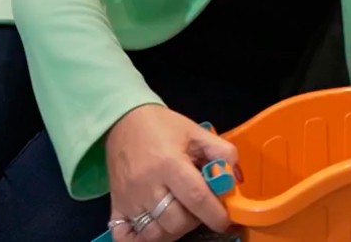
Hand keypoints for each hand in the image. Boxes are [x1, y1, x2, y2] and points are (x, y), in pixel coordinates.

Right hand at [106, 105, 239, 241]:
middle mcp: (147, 184)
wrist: (124, 120)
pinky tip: (156, 228)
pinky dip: (141, 240)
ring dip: (173, 231)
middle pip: (176, 221)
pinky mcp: (116, 206)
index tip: (224, 220)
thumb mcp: (197, 132)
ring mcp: (129, 198)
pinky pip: (125, 237)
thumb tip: (234, 180)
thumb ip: (222, 153)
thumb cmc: (163, 127)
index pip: (196, 198)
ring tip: (180, 216)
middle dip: (195, 222)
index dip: (215, 214)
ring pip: (154, 233)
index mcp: (170, 163)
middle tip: (199, 210)